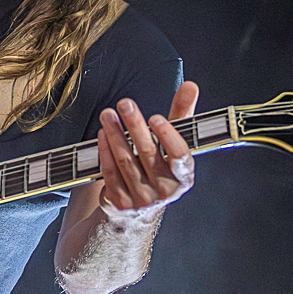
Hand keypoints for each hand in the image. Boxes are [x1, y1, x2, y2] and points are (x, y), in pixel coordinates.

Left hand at [96, 81, 198, 218]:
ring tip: (108, 114)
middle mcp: (166, 191)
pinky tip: (102, 134)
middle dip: (135, 125)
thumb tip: (190, 85)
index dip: (168, 136)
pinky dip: (105, 151)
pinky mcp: (121, 203)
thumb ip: (181, 114)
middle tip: (124, 104)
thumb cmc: (158, 166)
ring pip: (126, 161)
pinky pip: (110, 173)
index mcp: (184, 176)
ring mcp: (143, 199)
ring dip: (115, 134)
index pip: (179, 155)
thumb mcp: (172, 143)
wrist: (139, 208)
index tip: (155, 117)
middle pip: (148, 154)